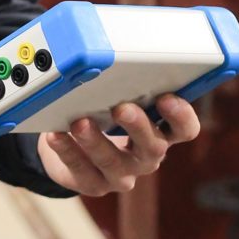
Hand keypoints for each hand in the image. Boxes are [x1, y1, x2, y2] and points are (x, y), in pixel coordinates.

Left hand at [37, 94, 201, 195]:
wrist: (68, 148)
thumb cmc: (99, 116)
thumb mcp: (115, 100)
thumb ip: (121, 86)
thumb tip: (110, 54)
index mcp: (158, 133)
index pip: (184, 130)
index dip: (181, 116)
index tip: (167, 98)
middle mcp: (144, 157)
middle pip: (153, 147)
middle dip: (138, 126)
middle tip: (122, 108)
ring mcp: (120, 174)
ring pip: (113, 162)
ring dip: (96, 141)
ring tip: (80, 123)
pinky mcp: (92, 184)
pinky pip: (81, 171)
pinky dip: (67, 151)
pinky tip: (55, 136)